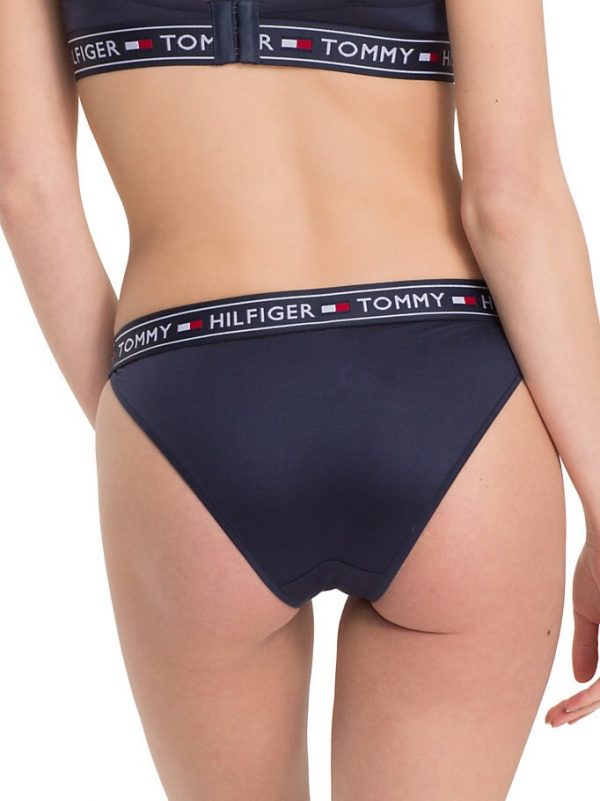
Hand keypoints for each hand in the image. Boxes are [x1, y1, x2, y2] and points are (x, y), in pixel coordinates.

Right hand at [545, 540, 599, 726]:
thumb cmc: (599, 562)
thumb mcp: (588, 610)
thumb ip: (587, 646)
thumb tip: (580, 679)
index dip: (583, 700)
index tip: (557, 709)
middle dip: (580, 710)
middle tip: (553, 720)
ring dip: (583, 709)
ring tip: (557, 718)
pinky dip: (591, 697)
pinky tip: (572, 705)